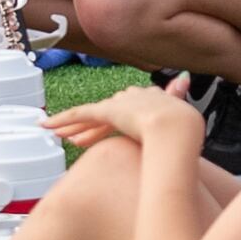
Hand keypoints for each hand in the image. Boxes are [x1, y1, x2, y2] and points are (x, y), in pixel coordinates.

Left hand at [48, 84, 205, 150]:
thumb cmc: (186, 134)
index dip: (119, 126)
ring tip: (58, 134)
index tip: (113, 136)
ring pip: (91, 115)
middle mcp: (136, 99)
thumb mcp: (187, 129)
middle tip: (79, 140)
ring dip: (74, 126)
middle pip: (109, 114)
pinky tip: (47, 125)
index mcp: (155, 104)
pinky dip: (62, 119)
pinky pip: (80, 115)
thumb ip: (184, 126)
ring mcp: (121, 105)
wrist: (177, 127)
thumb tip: (193, 110)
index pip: (131, 115)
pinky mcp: (108, 111)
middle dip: (93, 128)